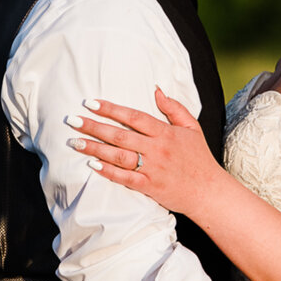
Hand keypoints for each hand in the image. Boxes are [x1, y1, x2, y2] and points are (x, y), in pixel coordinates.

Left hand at [67, 88, 223, 216]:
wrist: (208, 191)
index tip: (91, 103)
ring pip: (118, 155)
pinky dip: (107, 171)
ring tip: (75, 141)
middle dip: (94, 126)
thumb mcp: (192, 128)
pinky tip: (92, 164)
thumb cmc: (199, 157)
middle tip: (72, 120)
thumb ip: (174, 108)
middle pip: (120, 135)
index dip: (112, 109)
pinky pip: (124, 178)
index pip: (134, 117)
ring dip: (94, 148)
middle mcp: (157, 149)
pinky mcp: (149, 186)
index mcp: (166, 132)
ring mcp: (153, 168)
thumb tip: (156, 90)